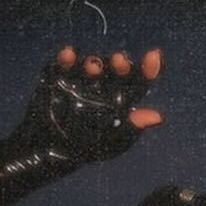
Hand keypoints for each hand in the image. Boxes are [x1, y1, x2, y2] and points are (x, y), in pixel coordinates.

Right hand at [14, 45, 162, 167]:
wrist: (47, 152)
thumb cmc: (84, 150)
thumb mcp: (112, 142)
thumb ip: (132, 128)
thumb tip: (158, 117)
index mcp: (120, 100)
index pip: (138, 81)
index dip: (148, 68)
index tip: (153, 55)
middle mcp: (103, 86)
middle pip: (116, 68)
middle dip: (120, 63)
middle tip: (119, 61)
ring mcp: (81, 79)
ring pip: (93, 64)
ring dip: (94, 63)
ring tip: (92, 68)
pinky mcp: (58, 76)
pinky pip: (64, 62)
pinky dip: (66, 56)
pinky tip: (68, 54)